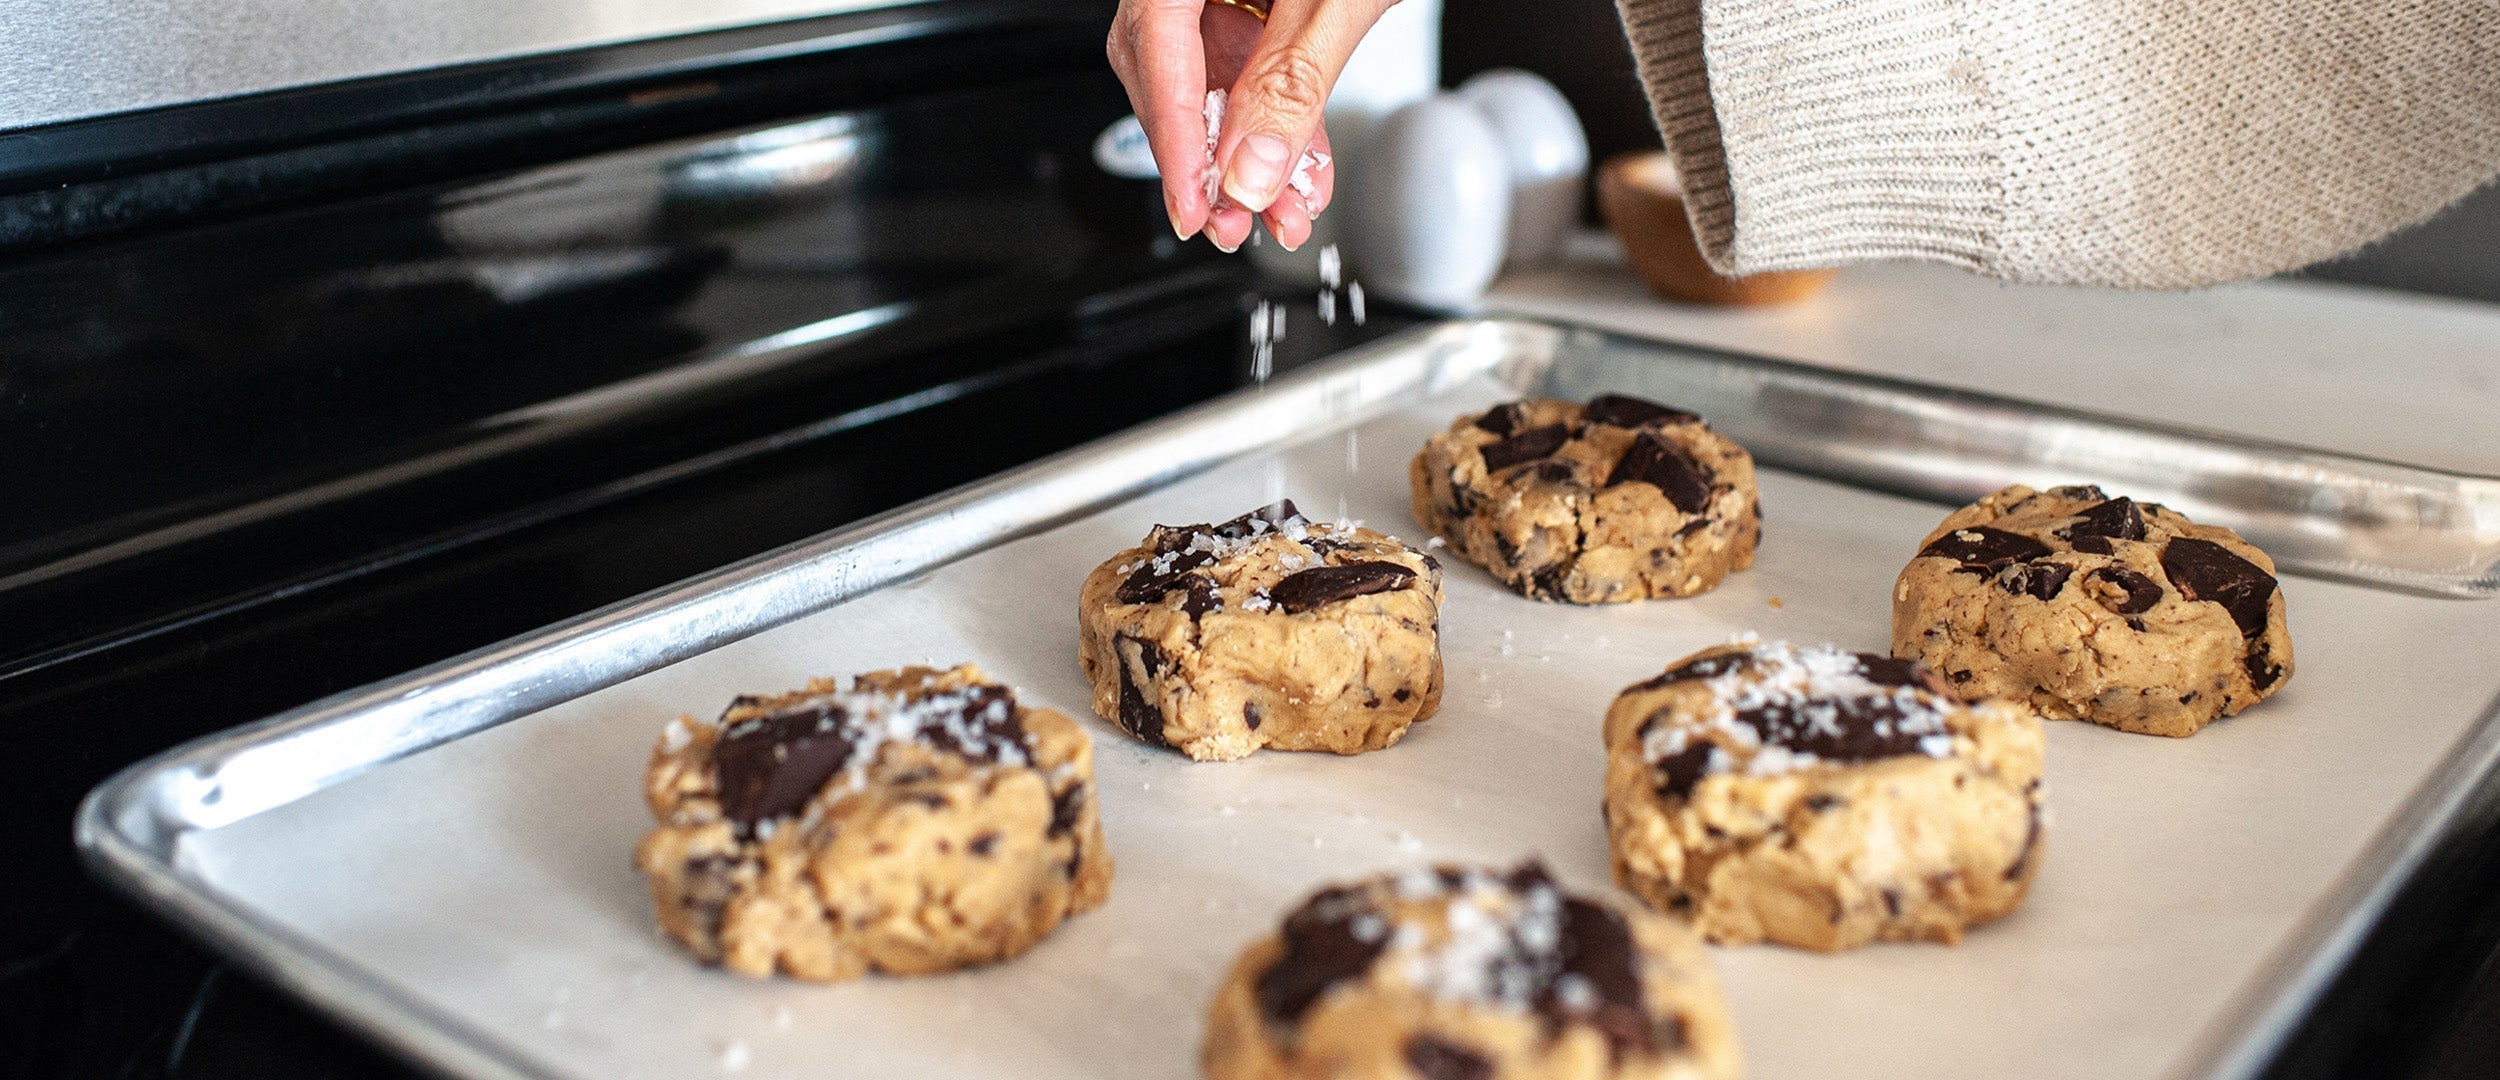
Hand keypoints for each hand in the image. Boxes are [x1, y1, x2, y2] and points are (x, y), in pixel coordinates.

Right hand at [1108, 0, 1397, 250]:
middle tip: (1234, 219)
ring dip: (1245, 155)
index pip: (1157, 50)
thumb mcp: (1336, 4)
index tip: (1194, 205)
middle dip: (1208, 157)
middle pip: (1168, 69)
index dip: (1175, 141)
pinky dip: (1273, 125)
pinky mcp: (1255, 1)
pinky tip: (1297, 174)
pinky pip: (1247, 70)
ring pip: (1209, 79)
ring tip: (1277, 213)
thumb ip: (1289, 89)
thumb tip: (1250, 172)